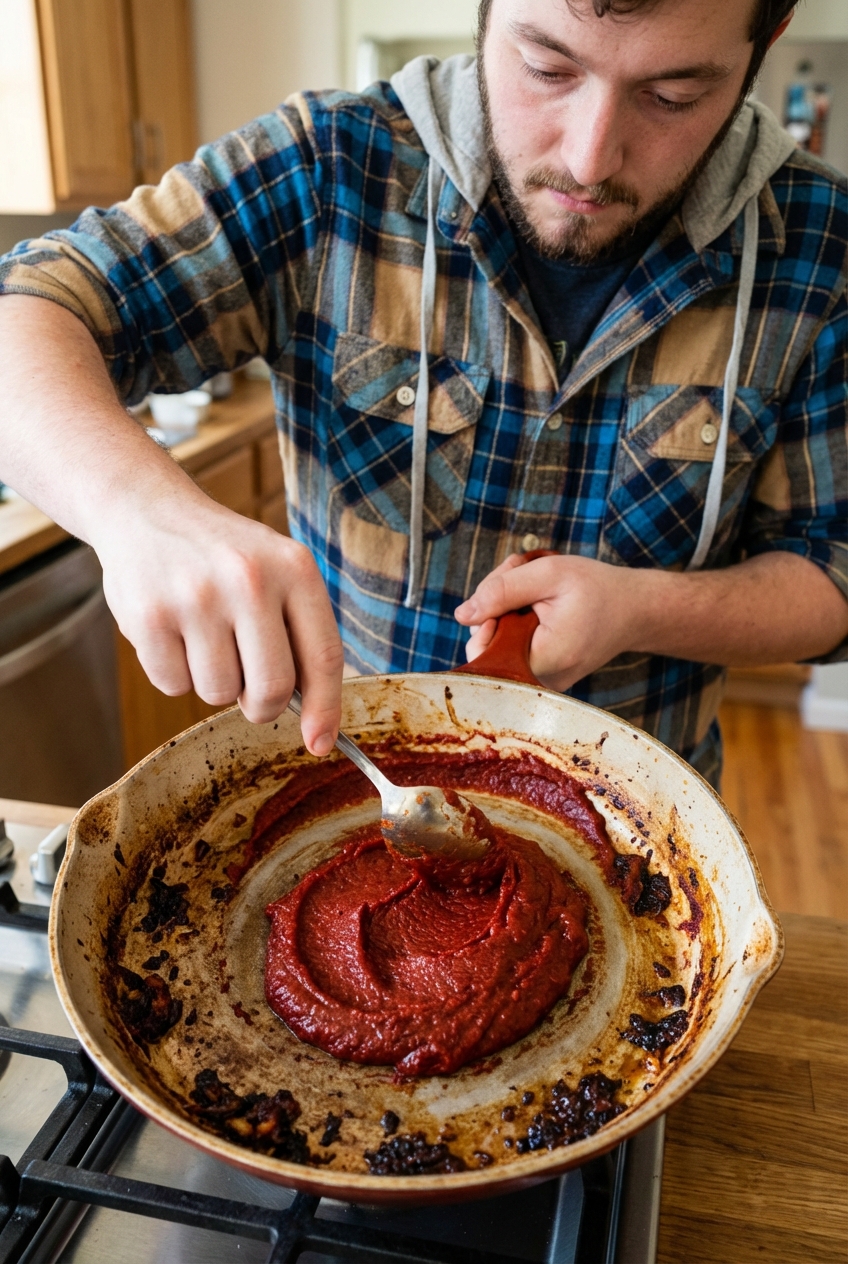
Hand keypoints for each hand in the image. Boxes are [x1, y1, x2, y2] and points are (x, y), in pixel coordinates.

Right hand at [95, 494, 343, 754]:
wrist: (147, 510)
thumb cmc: (224, 555)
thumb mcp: (277, 571)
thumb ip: (301, 633)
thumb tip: (318, 720)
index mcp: (294, 568)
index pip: (323, 656)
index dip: (325, 709)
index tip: (320, 744)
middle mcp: (248, 579)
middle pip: (272, 689)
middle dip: (261, 705)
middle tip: (249, 688)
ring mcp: (196, 597)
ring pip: (218, 693)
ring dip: (213, 682)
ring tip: (205, 638)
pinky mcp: (148, 615)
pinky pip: (173, 686)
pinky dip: (174, 673)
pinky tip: (173, 632)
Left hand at [454, 553, 646, 690]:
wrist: (635, 611)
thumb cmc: (598, 590)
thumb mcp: (549, 575)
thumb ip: (501, 591)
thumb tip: (462, 615)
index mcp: (543, 660)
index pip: (482, 652)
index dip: (484, 617)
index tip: (506, 588)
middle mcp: (539, 681)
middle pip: (487, 643)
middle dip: (494, 601)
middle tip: (520, 568)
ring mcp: (540, 681)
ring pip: (497, 643)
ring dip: (505, 605)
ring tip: (533, 580)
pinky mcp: (541, 673)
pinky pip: (512, 647)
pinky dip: (516, 619)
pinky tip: (535, 598)